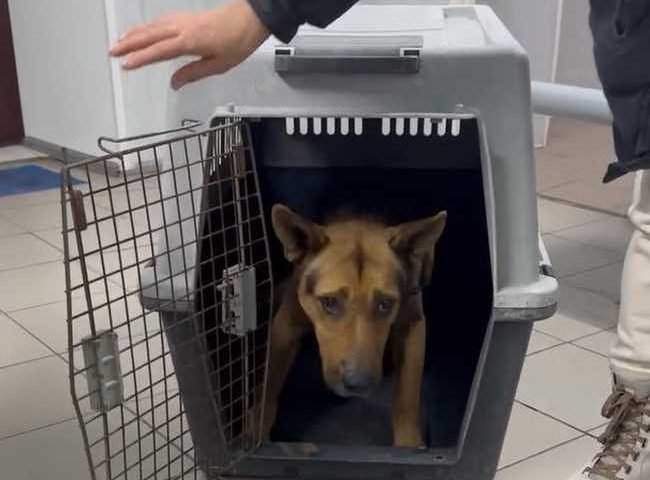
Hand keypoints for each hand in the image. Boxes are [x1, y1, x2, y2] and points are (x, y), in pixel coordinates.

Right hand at [109, 0, 269, 89]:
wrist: (249, 19)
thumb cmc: (236, 43)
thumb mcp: (217, 66)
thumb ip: (193, 74)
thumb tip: (173, 84)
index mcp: (188, 42)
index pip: (158, 51)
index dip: (140, 59)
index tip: (125, 65)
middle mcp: (181, 28)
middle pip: (149, 36)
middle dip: (129, 44)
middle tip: (111, 52)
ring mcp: (182, 20)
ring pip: (152, 26)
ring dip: (134, 34)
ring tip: (119, 42)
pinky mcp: (186, 17)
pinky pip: (160, 21)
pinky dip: (146, 27)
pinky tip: (142, 31)